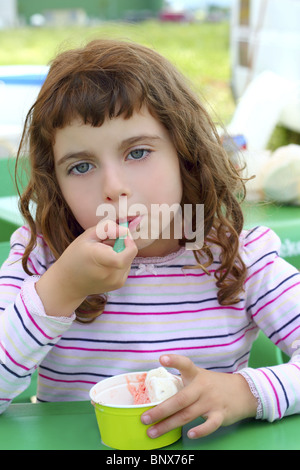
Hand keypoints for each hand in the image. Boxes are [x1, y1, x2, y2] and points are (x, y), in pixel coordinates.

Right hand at [36, 220, 137, 316]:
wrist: (68, 283)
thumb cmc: (75, 256)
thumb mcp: (87, 236)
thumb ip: (107, 228)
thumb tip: (124, 230)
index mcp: (102, 259)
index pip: (130, 251)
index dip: (129, 241)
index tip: (121, 235)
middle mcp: (112, 274)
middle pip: (130, 253)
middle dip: (122, 245)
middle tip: (106, 243)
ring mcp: (116, 281)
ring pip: (129, 259)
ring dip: (121, 253)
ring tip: (103, 254)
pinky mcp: (118, 284)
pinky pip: (126, 267)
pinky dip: (119, 261)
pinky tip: (105, 263)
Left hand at [141, 354, 256, 439]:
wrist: (243, 391)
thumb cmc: (213, 385)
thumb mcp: (199, 377)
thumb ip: (182, 382)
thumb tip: (157, 392)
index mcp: (196, 375)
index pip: (185, 364)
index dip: (174, 361)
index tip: (162, 358)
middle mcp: (202, 387)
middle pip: (180, 399)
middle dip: (160, 410)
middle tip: (144, 418)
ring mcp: (212, 402)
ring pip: (188, 414)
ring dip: (168, 425)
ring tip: (153, 432)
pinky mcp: (221, 415)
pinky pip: (210, 425)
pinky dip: (200, 430)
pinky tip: (190, 434)